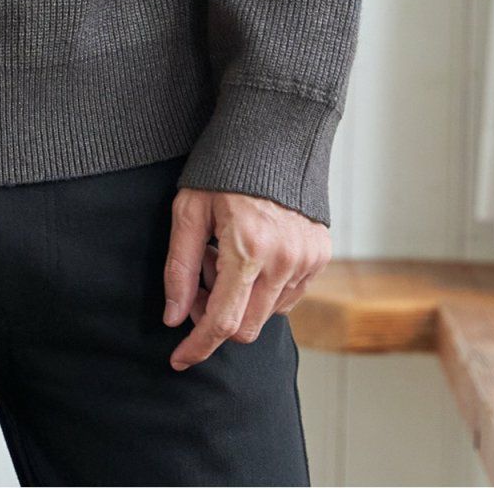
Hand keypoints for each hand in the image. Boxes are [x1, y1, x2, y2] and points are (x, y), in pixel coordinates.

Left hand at [162, 185, 328, 369]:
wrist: (272, 133)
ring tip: (225, 254)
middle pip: (246, 327)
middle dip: (215, 317)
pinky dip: (264, 288)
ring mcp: (307, 259)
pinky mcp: (320, 255)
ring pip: (267, 313)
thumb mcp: (189, 210)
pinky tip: (250, 253)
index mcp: (247, 247)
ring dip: (240, 299)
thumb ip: (180, 268)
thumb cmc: (222, 168)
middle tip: (201, 277)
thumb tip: (173, 318)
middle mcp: (283, 259)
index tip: (179, 359)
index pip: (222, 322)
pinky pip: (288, 296)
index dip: (198, 346)